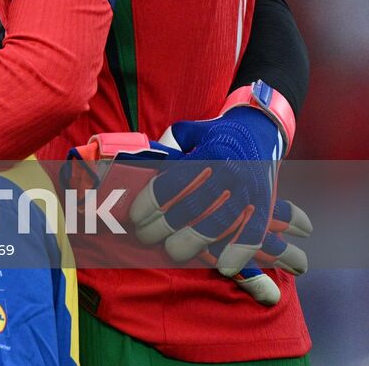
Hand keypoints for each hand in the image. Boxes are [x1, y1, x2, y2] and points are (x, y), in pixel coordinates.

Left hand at [128, 83, 301, 292]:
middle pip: (189, 209)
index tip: (134, 218)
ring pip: (215, 226)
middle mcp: (227, 173)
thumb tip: (137, 165)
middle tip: (145, 237)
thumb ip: (165, 148)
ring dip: (191, 244)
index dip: (149, 205)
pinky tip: (223, 267)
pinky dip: (238, 252)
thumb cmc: (212, 134)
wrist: (259, 130)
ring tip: (172, 251)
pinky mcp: (263, 205)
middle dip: (162, 228)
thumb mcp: (186, 133)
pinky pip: (253, 234)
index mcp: (205, 153)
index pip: (171, 185)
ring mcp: (247, 190)